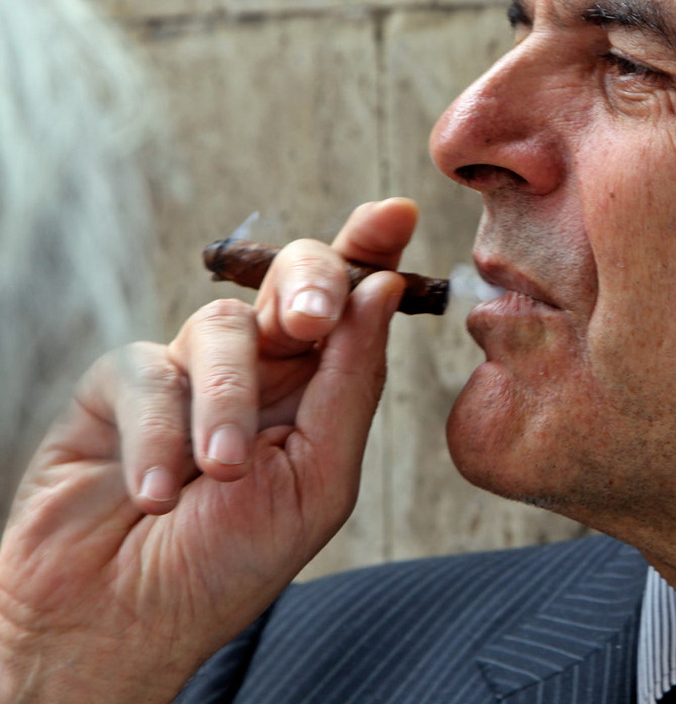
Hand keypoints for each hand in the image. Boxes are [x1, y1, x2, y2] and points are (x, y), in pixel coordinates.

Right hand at [0, 198, 416, 703]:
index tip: (396, 214)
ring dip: (226, 405)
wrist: (122, 620)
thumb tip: (383, 288)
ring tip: (223, 473)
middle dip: (309, 284)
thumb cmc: (228, 563)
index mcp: (319, 388)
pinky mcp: (121, 383)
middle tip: (312, 319)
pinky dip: (159, 434)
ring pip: (224, 326)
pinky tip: (160, 491)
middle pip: (293, 281)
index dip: (370, 250)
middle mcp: (262, 368)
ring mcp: (191, 369)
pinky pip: (148, 370)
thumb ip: (352, 383)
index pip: (351, 303)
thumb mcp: (318, 479)